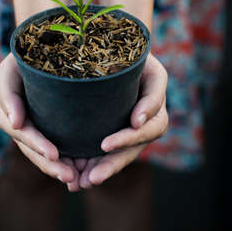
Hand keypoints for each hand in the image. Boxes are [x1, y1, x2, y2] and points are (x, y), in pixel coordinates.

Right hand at [0, 53, 78, 184]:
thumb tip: (15, 124)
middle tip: (69, 177)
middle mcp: (18, 122)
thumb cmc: (24, 55)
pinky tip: (81, 169)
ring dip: (58, 168)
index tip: (54, 155)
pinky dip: (65, 159)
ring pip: (43, 153)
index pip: (22, 132)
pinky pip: (54, 146)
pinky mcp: (48, 126)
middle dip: (50, 165)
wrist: (40, 46)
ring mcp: (32, 126)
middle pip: (33, 149)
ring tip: (76, 179)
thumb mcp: (10, 68)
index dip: (37, 144)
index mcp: (8, 110)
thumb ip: (8, 95)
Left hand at [70, 53, 167, 189]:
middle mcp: (144, 121)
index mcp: (156, 106)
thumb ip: (151, 94)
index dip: (129, 137)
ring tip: (80, 183)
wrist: (115, 46)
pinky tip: (75, 176)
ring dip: (100, 170)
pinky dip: (91, 163)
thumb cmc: (133, 54)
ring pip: (118, 155)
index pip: (150, 127)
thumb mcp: (147, 65)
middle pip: (132, 149)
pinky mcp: (112, 128)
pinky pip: (104, 151)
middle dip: (112, 164)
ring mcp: (128, 127)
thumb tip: (139, 122)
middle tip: (92, 178)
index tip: (106, 145)